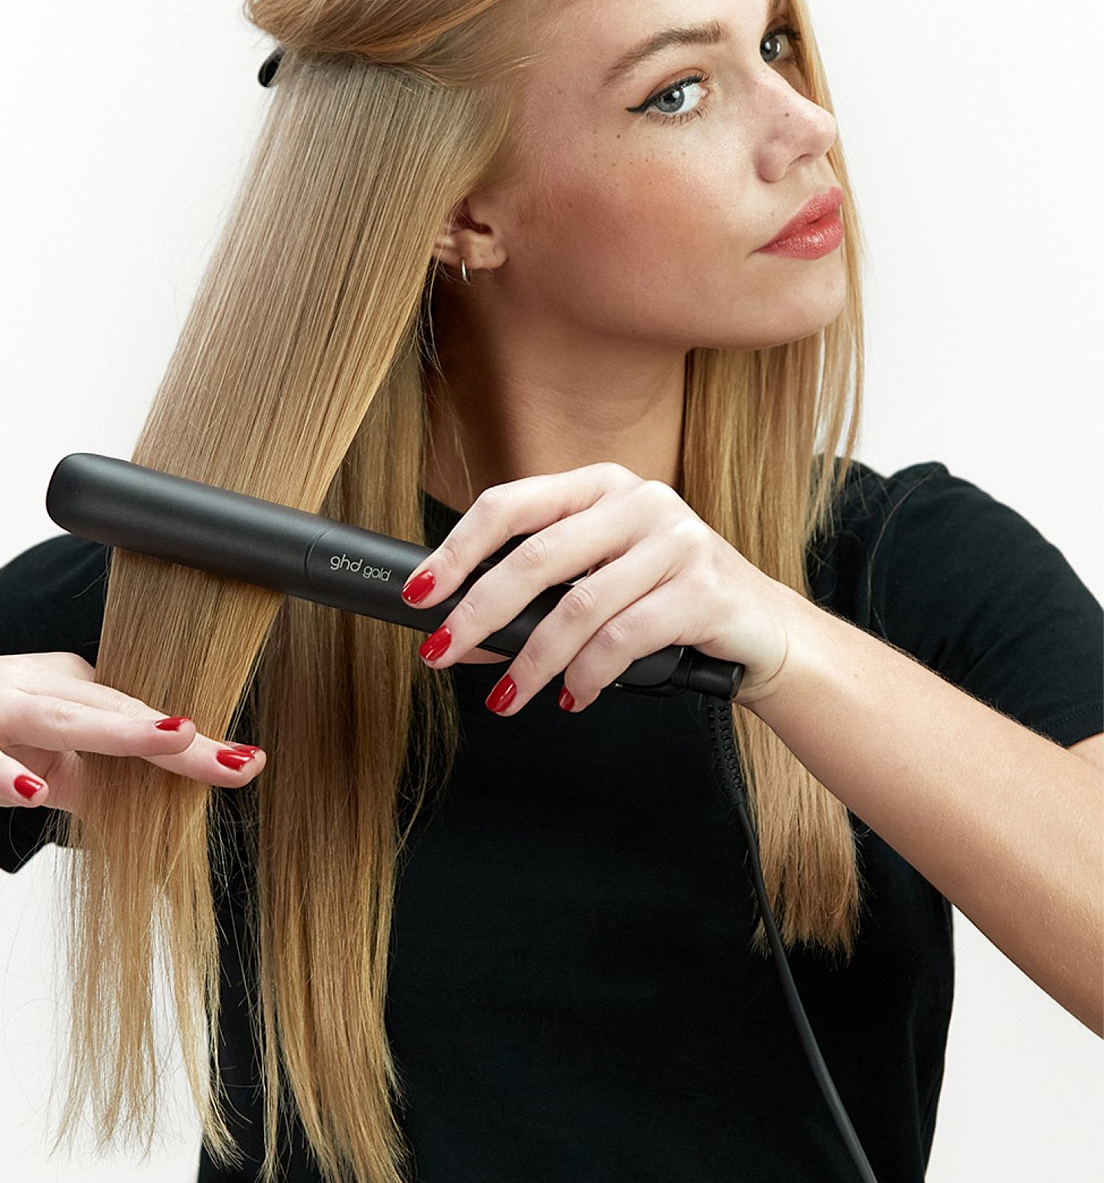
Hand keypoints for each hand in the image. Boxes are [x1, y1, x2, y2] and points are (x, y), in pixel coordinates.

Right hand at [0, 652, 265, 810]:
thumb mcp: (42, 764)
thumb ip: (99, 786)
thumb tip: (164, 817)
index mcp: (68, 692)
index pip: (141, 718)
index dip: (195, 744)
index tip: (249, 762)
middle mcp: (33, 689)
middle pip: (115, 712)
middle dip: (175, 735)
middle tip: (233, 755)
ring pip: (55, 716)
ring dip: (115, 730)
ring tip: (172, 740)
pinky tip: (27, 790)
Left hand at [401, 463, 797, 712]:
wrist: (764, 631)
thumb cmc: (670, 603)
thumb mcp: (604, 579)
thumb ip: (542, 593)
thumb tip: (463, 631)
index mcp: (600, 486)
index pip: (510, 504)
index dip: (457, 550)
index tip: (420, 593)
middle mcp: (638, 501)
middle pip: (535, 557)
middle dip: (479, 613)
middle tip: (444, 652)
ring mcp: (676, 541)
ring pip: (578, 607)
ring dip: (532, 661)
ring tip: (510, 696)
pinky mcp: (704, 589)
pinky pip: (624, 639)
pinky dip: (588, 675)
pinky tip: (574, 695)